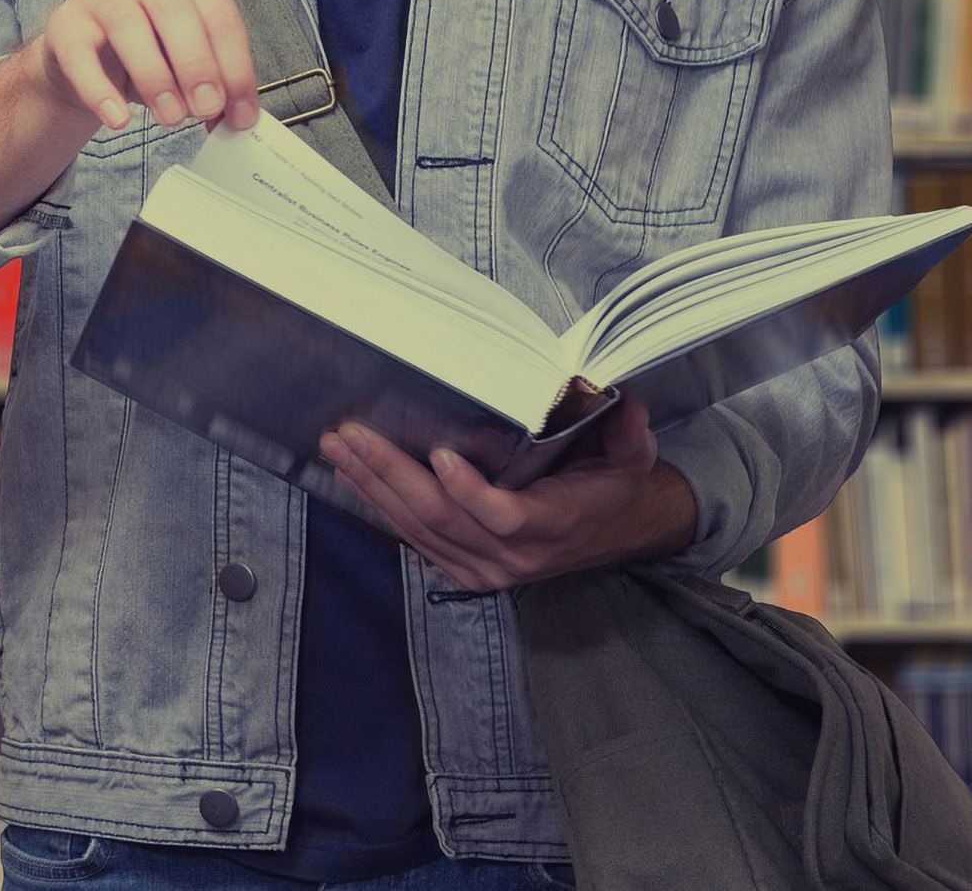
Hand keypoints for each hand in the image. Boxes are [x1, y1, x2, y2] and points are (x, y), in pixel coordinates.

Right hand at [32, 0, 259, 131]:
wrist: (90, 62)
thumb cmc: (151, 56)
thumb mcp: (191, 69)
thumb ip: (217, 89)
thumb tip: (238, 120)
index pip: (220, 16)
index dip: (235, 68)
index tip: (241, 113)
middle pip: (174, 10)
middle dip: (197, 65)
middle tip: (206, 109)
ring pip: (127, 24)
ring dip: (154, 77)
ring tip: (170, 117)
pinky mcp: (66, 24)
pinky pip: (79, 53)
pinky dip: (100, 90)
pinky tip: (118, 119)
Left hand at [320, 401, 697, 590]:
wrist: (603, 533)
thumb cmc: (609, 486)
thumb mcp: (631, 457)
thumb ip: (629, 433)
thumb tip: (626, 401)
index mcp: (554, 525)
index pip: (505, 517)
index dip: (470, 492)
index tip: (440, 454)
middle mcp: (514, 556)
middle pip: (442, 519)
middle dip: (391, 474)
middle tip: (353, 435)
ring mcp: (484, 568)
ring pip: (419, 530)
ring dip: (374, 486)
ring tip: (340, 447)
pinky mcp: (462, 569)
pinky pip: (414, 539)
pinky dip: (381, 505)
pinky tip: (353, 475)